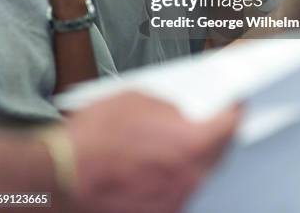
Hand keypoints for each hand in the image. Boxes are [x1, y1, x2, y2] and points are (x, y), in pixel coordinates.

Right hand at [67, 92, 239, 212]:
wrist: (62, 174)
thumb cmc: (96, 135)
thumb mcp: (138, 98)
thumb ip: (170, 107)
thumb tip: (180, 114)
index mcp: (191, 144)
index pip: (230, 125)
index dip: (235, 111)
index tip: (236, 104)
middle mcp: (189, 178)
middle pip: (218, 154)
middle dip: (216, 136)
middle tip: (209, 121)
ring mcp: (175, 201)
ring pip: (197, 176)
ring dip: (193, 158)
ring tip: (173, 143)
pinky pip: (177, 192)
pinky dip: (173, 177)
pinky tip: (156, 165)